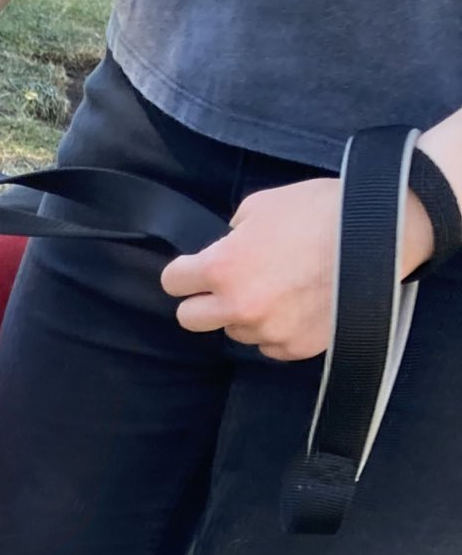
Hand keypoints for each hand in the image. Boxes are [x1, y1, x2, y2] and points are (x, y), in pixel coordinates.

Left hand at [160, 177, 435, 360]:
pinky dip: (276, 329)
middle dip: (202, 302)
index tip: (192, 271)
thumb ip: (233, 232)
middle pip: (190, 319)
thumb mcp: (262, 205)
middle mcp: (239, 306)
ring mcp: (268, 331)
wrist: (380, 236)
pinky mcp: (297, 348)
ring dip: (244, 315)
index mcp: (222, 267)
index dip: (183, 273)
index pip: (173, 282)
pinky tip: (297, 305)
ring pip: (234, 332)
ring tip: (276, 290)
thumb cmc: (321, 211)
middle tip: (225, 286)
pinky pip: (270, 344)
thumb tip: (227, 245)